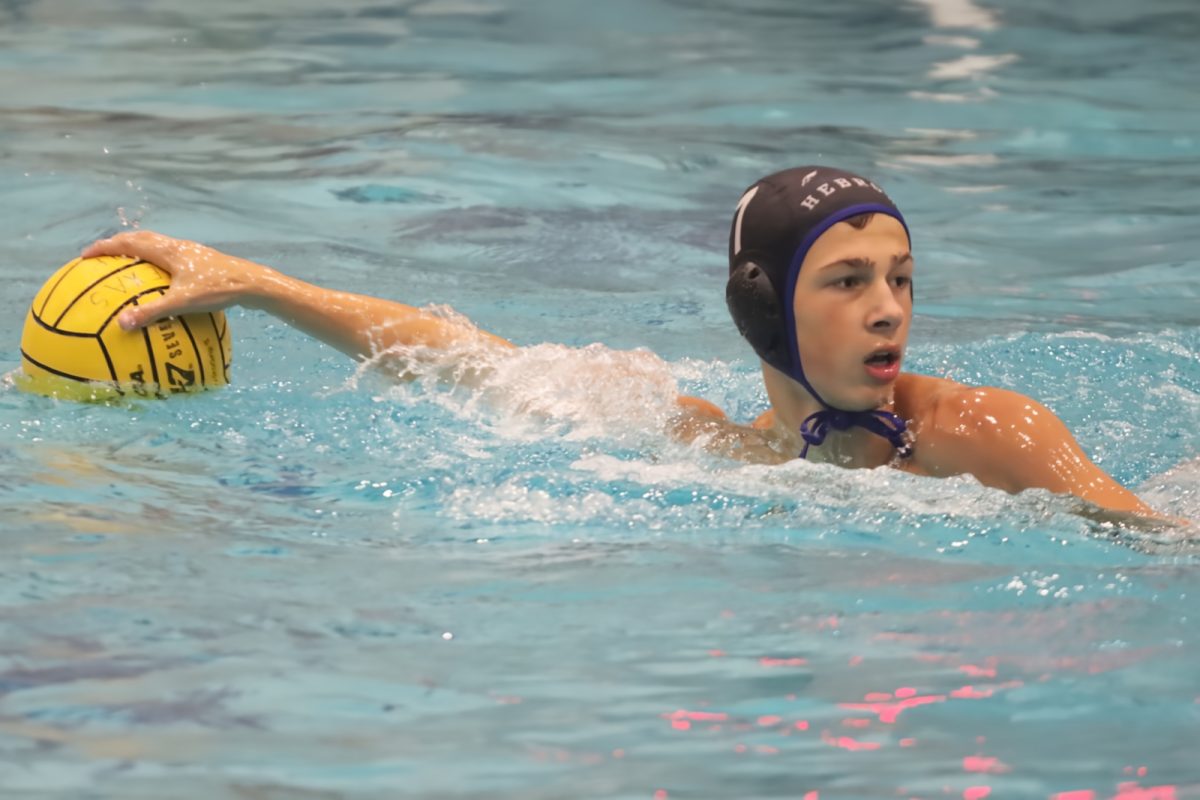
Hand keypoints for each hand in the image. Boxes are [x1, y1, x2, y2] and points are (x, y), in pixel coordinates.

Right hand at [82, 231, 263, 330]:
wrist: (252, 283)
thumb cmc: (218, 290)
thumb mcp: (182, 302)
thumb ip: (151, 312)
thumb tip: (121, 324)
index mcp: (168, 250)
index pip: (128, 243)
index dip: (105, 247)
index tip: (85, 255)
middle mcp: (177, 246)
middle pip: (141, 240)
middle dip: (118, 246)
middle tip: (100, 257)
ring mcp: (190, 252)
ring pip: (157, 246)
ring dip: (138, 251)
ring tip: (125, 265)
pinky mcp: (201, 261)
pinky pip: (170, 257)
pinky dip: (156, 263)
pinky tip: (161, 281)